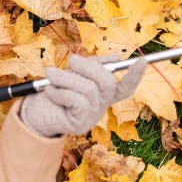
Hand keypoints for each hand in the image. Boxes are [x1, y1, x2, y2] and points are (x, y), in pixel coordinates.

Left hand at [19, 54, 146, 137]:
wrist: (38, 111)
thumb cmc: (57, 88)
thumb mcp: (75, 72)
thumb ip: (93, 65)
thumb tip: (116, 58)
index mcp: (104, 93)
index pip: (125, 86)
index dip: (135, 75)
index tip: (143, 60)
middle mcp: (102, 105)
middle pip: (107, 83)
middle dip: (89, 67)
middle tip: (72, 60)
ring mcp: (92, 115)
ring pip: (88, 89)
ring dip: (65, 77)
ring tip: (50, 74)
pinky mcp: (80, 123)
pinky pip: (75, 100)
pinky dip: (59, 91)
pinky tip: (49, 91)